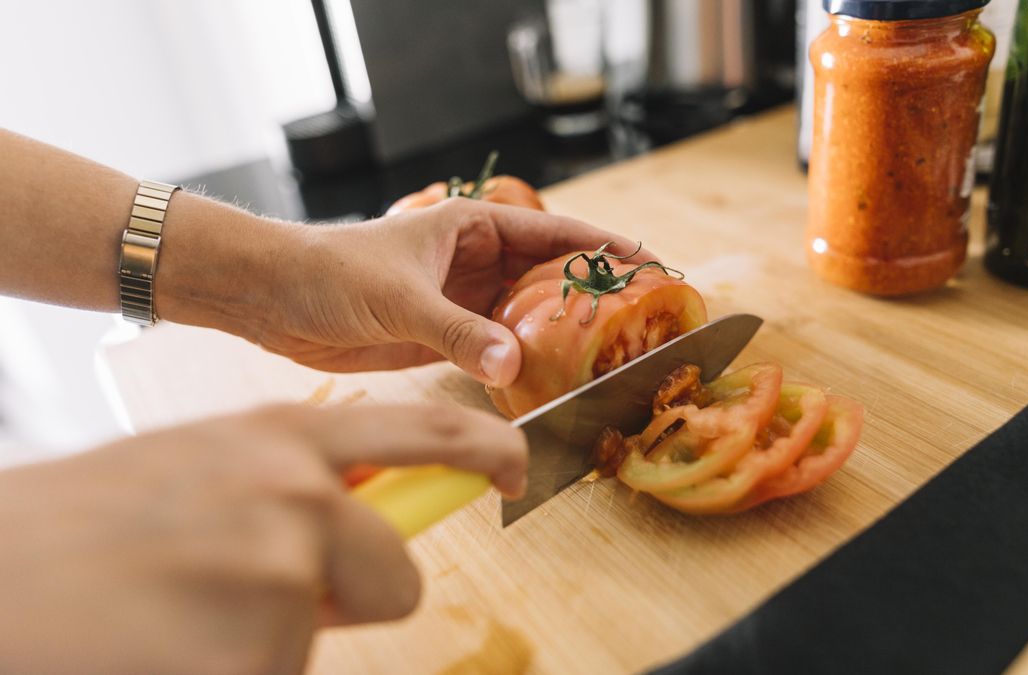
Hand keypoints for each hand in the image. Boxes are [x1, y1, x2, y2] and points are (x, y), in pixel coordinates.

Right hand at [0, 403, 525, 674]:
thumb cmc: (80, 528)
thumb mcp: (198, 468)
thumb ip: (286, 485)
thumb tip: (356, 524)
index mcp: (279, 439)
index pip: (423, 429)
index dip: (483, 448)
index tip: (515, 468)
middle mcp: (297, 499)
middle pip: (397, 573)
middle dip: (348, 598)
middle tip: (259, 600)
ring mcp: (280, 579)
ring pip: (315, 640)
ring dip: (260, 643)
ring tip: (174, 621)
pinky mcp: (258, 658)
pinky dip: (227, 672)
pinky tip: (164, 651)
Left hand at [232, 199, 648, 384]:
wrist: (271, 299)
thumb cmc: (329, 272)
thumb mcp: (400, 298)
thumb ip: (458, 332)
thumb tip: (512, 363)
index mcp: (470, 227)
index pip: (553, 232)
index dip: (605, 247)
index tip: (651, 264)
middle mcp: (473, 262)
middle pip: (547, 278)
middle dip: (590, 297)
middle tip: (639, 324)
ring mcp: (459, 301)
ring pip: (524, 318)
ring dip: (557, 336)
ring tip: (605, 359)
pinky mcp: (441, 337)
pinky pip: (495, 350)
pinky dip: (520, 365)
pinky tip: (547, 383)